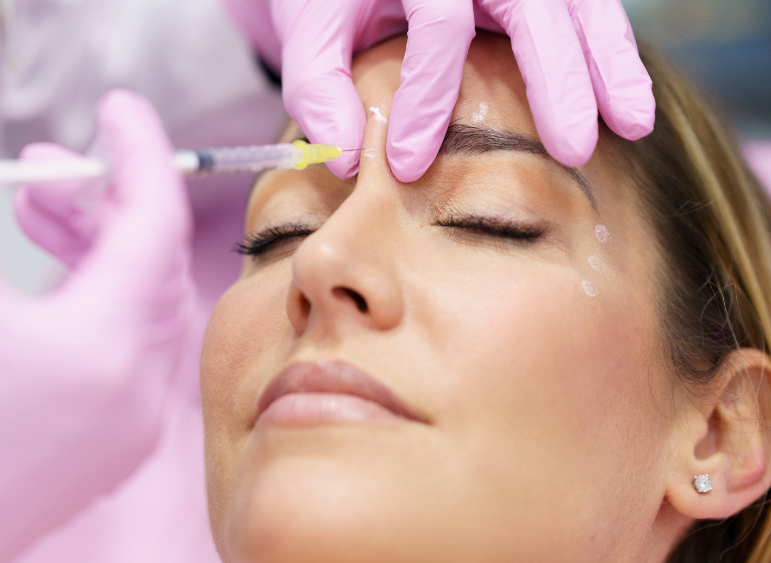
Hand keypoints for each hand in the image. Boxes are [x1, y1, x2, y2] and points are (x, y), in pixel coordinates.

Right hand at [0, 72, 193, 562]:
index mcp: (110, 348)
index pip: (151, 222)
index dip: (137, 154)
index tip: (114, 114)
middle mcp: (136, 394)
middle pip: (145, 265)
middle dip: (98, 204)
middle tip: (45, 169)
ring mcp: (124, 431)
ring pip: (133, 311)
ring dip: (91, 254)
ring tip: (29, 217)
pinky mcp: (100, 453)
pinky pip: (120, 357)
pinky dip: (90, 307)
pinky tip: (36, 288)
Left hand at [221, 0, 654, 181]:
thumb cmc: (332, 0)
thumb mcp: (309, 33)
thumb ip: (318, 91)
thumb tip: (347, 162)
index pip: (439, 27)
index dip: (427, 99)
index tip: (409, 165)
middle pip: (534, 9)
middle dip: (559, 81)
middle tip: (573, 150)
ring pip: (580, 5)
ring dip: (610, 64)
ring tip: (633, 125)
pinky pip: (587, 8)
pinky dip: (611, 51)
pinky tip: (627, 103)